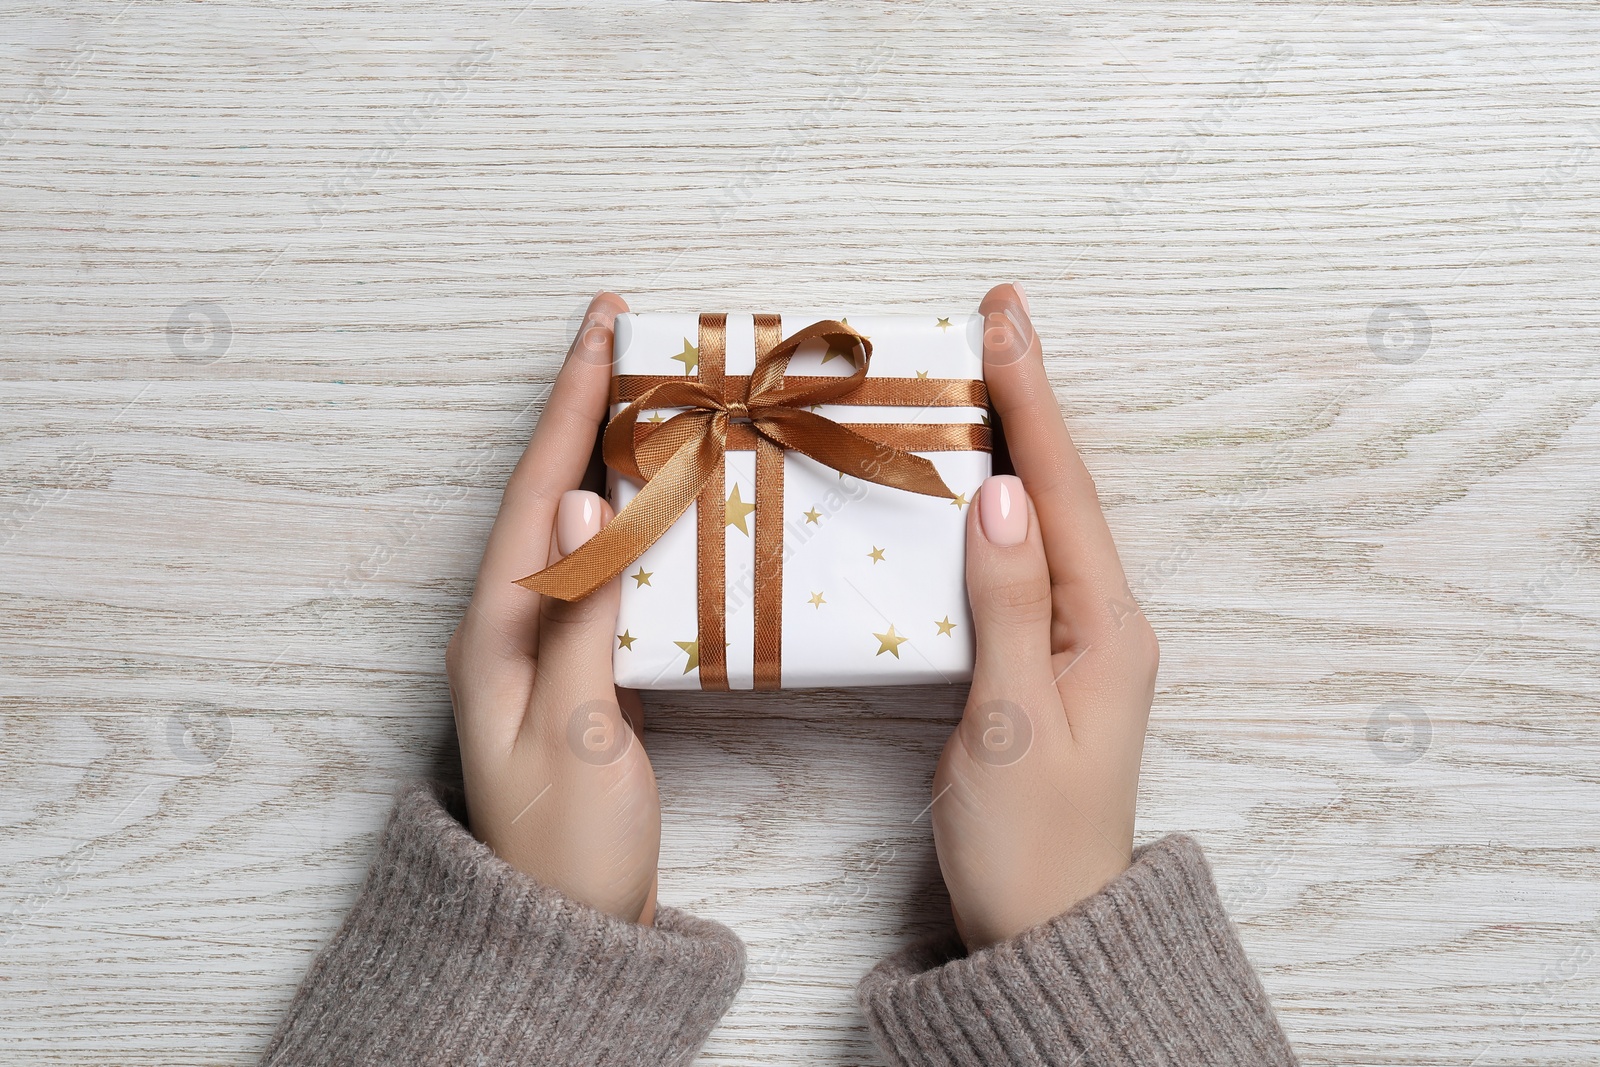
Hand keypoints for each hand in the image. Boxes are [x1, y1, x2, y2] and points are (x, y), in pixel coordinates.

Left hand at [445, 291, 659, 924]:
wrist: (568, 933)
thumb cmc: (569, 846)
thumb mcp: (578, 731)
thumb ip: (579, 614)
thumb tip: (579, 500)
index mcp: (496, 631)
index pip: (536, 491)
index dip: (571, 405)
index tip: (603, 327)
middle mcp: (511, 625)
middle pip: (550, 493)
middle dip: (588, 411)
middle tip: (636, 340)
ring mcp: (545, 647)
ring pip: (580, 526)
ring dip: (614, 456)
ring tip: (658, 397)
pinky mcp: (582, 671)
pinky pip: (606, 570)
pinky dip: (639, 522)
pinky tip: (669, 504)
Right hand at [931, 283, 1158, 950]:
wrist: (1045, 928)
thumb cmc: (1029, 840)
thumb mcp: (1012, 726)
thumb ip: (1007, 609)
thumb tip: (999, 497)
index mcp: (1105, 628)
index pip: (1060, 491)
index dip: (1031, 401)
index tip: (1004, 321)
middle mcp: (1099, 621)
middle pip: (1057, 490)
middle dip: (1025, 400)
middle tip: (994, 317)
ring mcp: (1071, 641)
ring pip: (1035, 520)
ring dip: (1009, 443)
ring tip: (975, 373)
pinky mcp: (1038, 662)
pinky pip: (1014, 563)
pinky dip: (988, 508)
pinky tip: (964, 483)